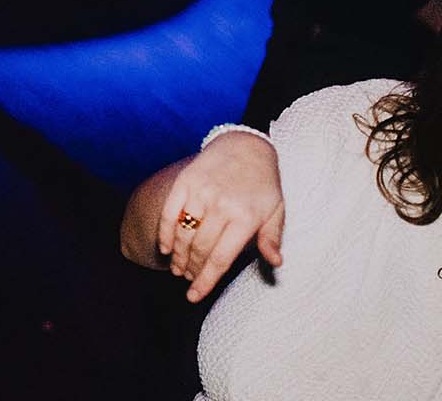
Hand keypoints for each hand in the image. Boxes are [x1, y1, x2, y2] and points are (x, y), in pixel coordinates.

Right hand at [157, 132, 284, 301]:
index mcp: (246, 218)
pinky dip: (165, 233)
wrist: (246, 145)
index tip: (194, 296)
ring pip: (183, 234)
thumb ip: (272, 238)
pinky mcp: (185, 182)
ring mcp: (201, 193)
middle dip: (191, 271)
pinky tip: (165, 248)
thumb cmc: (263, 183)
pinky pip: (170, 213)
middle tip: (188, 281)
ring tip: (178, 269)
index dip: (206, 281)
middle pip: (199, 249)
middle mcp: (222, 206)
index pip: (221, 258)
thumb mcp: (276, 210)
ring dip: (178, 256)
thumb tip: (276, 263)